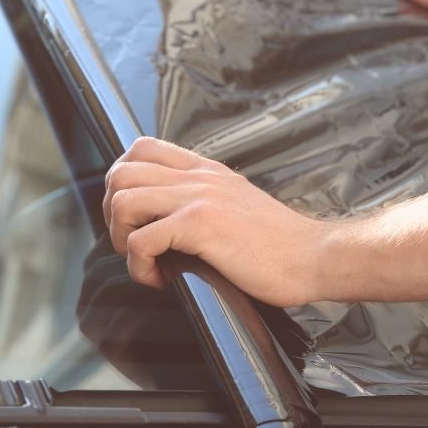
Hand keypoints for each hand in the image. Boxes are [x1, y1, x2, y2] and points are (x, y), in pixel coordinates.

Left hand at [103, 136, 333, 306]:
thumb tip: (168, 219)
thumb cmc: (280, 243)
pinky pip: (141, 241)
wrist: (314, 257)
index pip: (141, 148)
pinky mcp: (201, 226)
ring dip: (120, 237)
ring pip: (123, 200)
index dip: (123, 183)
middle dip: (112, 214)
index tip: (136, 218)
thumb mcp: (237, 203)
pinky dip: (139, 266)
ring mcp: (199, 198)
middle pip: (121, 172)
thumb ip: (205, 199)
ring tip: (145, 260)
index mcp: (206, 170)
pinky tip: (161, 278)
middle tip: (132, 243)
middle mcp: (198, 177)